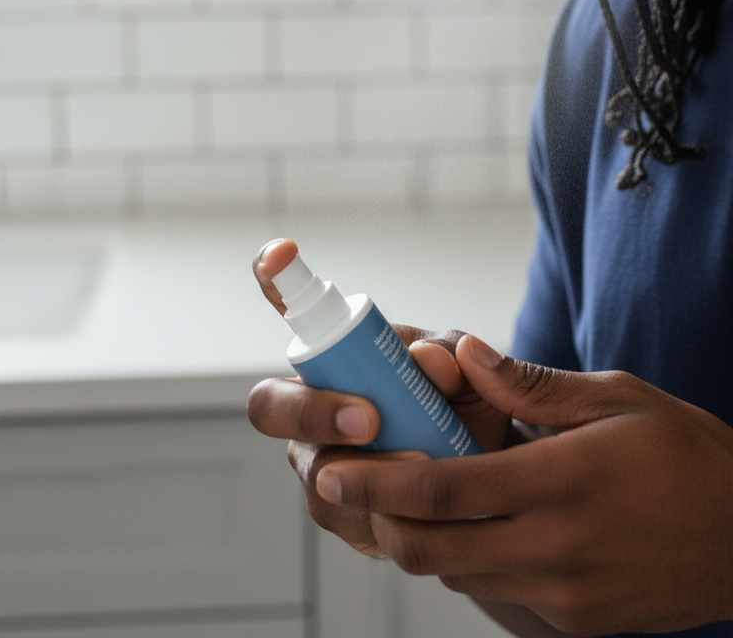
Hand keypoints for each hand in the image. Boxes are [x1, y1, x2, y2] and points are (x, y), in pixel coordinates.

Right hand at [247, 239, 512, 558]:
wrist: (501, 476)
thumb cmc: (472, 404)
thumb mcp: (474, 373)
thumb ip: (454, 360)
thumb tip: (430, 360)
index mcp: (338, 351)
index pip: (291, 306)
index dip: (273, 277)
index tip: (282, 254)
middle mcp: (309, 404)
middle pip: (270, 405)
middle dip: (312, 413)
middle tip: (369, 419)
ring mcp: (318, 463)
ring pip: (312, 471)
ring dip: (367, 472)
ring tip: (424, 465)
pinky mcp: (341, 515)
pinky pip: (344, 517)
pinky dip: (385, 512)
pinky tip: (420, 506)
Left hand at [314, 334, 732, 634]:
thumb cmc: (686, 454)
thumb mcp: (616, 399)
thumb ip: (529, 385)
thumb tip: (462, 352)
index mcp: (562, 483)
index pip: (444, 491)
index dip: (378, 481)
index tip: (332, 466)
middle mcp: (555, 549)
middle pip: (431, 548)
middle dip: (375, 517)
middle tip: (341, 482)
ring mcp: (564, 596)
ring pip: (456, 575)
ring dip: (418, 539)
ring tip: (399, 494)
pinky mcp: (575, 622)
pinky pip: (498, 592)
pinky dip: (468, 560)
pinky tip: (469, 522)